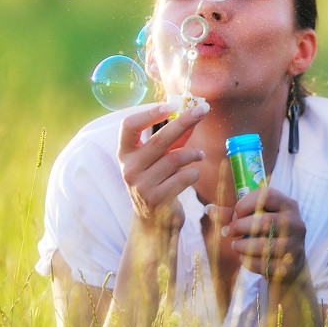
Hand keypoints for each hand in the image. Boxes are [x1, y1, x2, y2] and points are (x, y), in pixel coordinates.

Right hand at [117, 102, 206, 227]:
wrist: (152, 222)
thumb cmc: (157, 181)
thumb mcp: (159, 159)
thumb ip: (173, 139)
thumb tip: (193, 113)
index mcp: (125, 153)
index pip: (129, 126)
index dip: (148, 113)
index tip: (170, 105)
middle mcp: (129, 168)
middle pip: (158, 140)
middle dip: (184, 122)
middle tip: (202, 110)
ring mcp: (141, 185)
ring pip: (174, 159)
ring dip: (193, 154)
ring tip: (200, 155)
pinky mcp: (157, 199)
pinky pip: (183, 177)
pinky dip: (193, 173)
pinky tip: (194, 174)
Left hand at [220, 185, 307, 285]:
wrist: (290, 266)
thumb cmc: (267, 235)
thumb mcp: (255, 219)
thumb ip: (233, 214)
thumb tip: (208, 209)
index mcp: (288, 205)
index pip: (267, 195)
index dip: (246, 204)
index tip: (235, 214)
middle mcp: (296, 223)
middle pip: (263, 221)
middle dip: (239, 227)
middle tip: (228, 232)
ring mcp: (295, 246)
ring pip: (262, 245)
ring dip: (241, 246)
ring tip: (235, 245)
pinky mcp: (289, 267)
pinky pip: (262, 264)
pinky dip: (248, 262)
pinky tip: (245, 258)